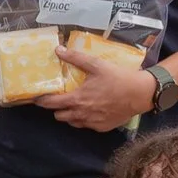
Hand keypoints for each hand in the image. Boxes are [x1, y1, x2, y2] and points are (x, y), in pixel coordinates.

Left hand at [36, 48, 157, 132]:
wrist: (141, 93)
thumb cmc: (118, 78)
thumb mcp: (97, 65)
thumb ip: (76, 58)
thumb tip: (58, 50)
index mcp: (77, 99)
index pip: (50, 104)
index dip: (41, 101)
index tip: (37, 98)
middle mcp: (81, 114)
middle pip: (59, 116)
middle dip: (57, 108)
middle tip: (61, 99)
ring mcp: (91, 123)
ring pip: (72, 122)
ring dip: (70, 115)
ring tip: (77, 104)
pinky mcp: (102, 128)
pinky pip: (86, 126)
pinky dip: (85, 119)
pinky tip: (92, 110)